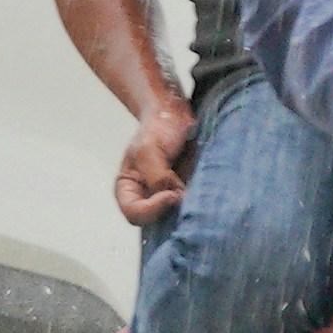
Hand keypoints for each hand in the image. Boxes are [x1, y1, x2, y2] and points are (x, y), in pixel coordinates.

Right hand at [115, 101, 194, 225]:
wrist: (176, 113)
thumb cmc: (157, 127)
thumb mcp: (150, 149)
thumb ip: (156, 177)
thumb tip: (173, 199)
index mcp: (127, 189)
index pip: (135, 214)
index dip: (152, 209)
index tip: (172, 195)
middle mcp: (145, 196)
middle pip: (155, 220)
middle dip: (171, 211)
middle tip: (186, 195)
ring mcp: (165, 196)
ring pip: (174, 216)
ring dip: (187, 208)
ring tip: (197, 191)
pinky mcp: (184, 192)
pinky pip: (190, 206)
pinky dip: (198, 202)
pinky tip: (205, 191)